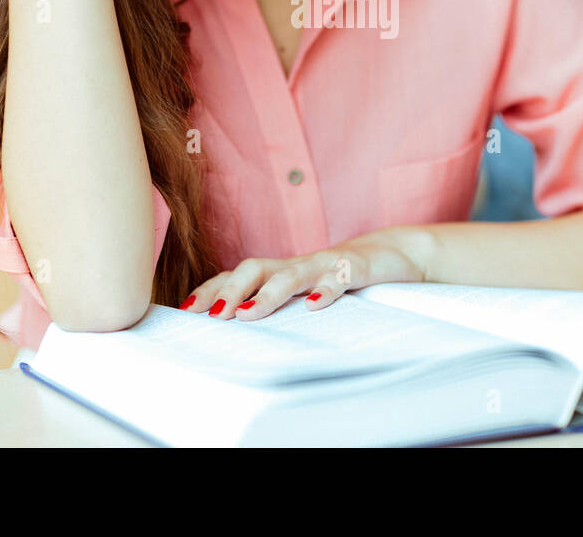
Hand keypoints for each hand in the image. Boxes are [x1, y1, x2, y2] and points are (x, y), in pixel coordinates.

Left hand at [180, 229, 429, 319]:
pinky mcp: (356, 268)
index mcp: (282, 271)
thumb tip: (238, 329)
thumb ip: (278, 305)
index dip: (211, 289)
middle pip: (255, 267)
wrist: (396, 252)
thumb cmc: (341, 277)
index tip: (186, 311)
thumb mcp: (307, 292)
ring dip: (267, 294)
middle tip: (213, 316)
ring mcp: (326, 265)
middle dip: (230, 290)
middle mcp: (298, 265)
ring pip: (291, 274)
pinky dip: (325, 290)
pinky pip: (339, 276)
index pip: (238, 276)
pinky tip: (313, 306)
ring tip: (247, 314)